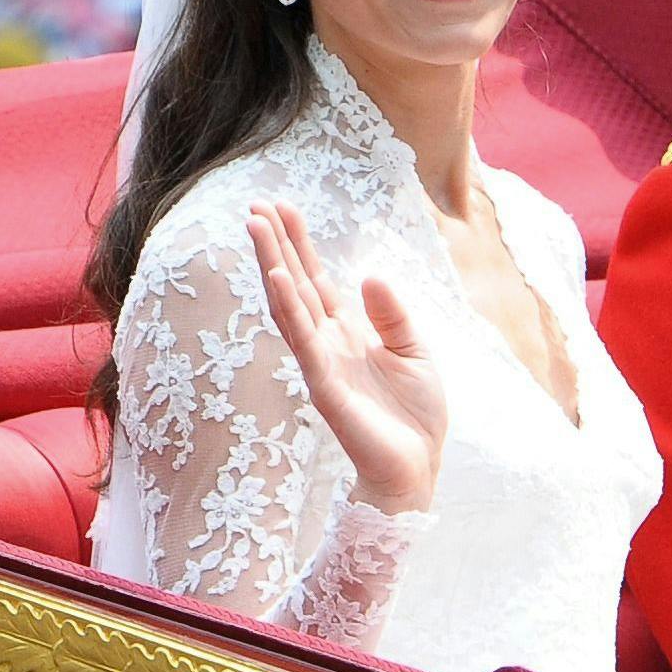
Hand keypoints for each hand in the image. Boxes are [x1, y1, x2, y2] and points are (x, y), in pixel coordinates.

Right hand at [249, 202, 445, 514]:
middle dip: (275, 244)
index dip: (299, 244)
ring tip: (255, 227)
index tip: (282, 207)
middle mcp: (326, 342)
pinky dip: (288, 307)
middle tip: (255, 204)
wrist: (417, 468)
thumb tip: (369, 275)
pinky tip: (276, 277)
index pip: (315, 279)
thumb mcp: (414, 352)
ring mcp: (320, 363)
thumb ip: (392, 315)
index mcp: (347, 332)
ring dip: (271, 264)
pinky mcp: (324, 386)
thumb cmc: (415, 416)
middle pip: (294, 283)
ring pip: (288, 304)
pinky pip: (302, 341)